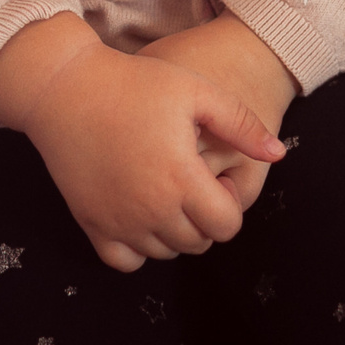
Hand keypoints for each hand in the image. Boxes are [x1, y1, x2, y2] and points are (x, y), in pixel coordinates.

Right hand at [0, 21, 284, 271]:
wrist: (65, 88)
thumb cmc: (134, 83)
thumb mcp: (195, 90)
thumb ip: (240, 123)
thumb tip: (278, 154)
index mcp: (181, 179)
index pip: (226, 225)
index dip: (228, 203)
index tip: (213, 175)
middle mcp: (152, 209)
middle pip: (198, 242)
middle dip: (204, 218)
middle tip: (190, 181)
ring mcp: (119, 221)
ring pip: (165, 253)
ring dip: (174, 231)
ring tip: (165, 190)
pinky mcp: (91, 223)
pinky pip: (125, 262)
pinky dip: (138, 247)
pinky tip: (139, 213)